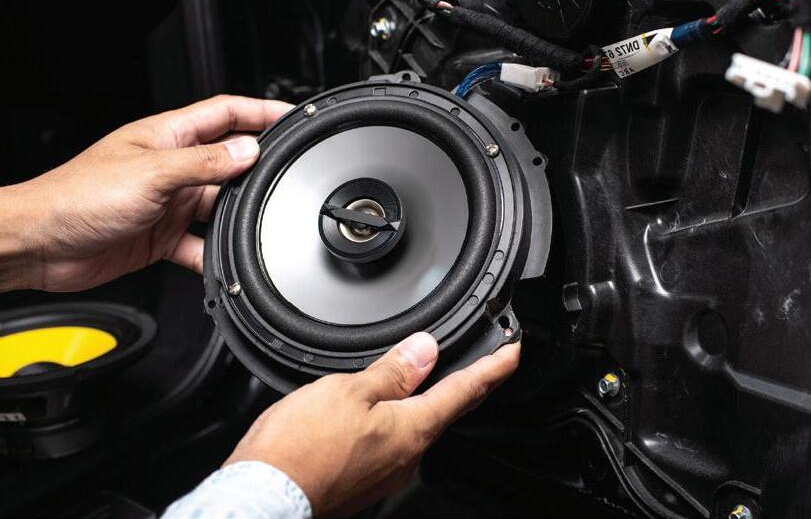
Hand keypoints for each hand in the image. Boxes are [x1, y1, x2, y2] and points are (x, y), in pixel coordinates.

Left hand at [0, 95, 292, 291]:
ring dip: (237, 216)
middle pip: (229, 162)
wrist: (39, 245)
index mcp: (168, 137)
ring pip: (220, 205)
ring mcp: (169, 202)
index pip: (226, 114)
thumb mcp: (151, 174)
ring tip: (254, 223)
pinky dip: (215, 253)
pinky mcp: (163, 235)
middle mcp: (172, 166)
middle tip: (283, 178)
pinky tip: (223, 260)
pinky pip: (202, 244)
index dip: (261, 111)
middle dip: (257, 169)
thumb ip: (204, 163)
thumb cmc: (76, 197)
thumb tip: (248, 151)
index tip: (292, 117)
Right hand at [225, 333, 520, 516]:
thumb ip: (392, 371)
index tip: (513, 354)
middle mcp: (406, 456)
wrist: (261, 496)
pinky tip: (379, 412)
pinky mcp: (363, 480)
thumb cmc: (300, 448)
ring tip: (428, 377)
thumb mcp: (349, 391)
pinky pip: (390, 442)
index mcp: (411, 429)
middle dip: (467, 384)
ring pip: (416, 426)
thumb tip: (425, 350)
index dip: (494, 368)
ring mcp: (385, 472)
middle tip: (484, 363)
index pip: (466, 391)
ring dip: (425, 400)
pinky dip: (395, 419)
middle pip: (447, 410)